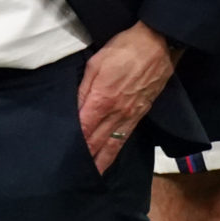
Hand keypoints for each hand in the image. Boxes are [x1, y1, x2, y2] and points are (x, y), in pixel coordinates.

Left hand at [77, 22, 179, 174]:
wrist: (159, 44)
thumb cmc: (125, 49)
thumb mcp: (96, 63)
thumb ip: (84, 88)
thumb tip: (75, 110)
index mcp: (102, 99)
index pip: (83, 129)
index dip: (72, 145)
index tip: (60, 157)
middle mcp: (116, 113)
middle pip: (96, 142)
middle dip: (83, 159)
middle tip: (68, 175)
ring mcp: (130, 115)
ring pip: (112, 145)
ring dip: (100, 162)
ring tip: (89, 177)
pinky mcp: (141, 114)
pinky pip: (126, 138)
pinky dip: (116, 152)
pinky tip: (109, 159)